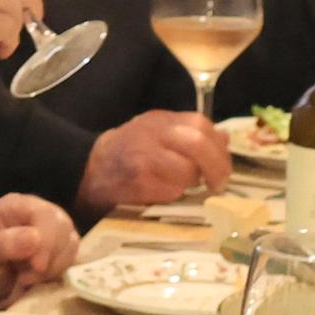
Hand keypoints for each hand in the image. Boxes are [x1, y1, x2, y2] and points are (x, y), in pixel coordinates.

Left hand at [0, 192, 78, 307]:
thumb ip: (2, 246)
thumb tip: (35, 238)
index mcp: (15, 206)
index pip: (44, 214)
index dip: (47, 241)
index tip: (37, 267)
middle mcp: (38, 212)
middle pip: (63, 226)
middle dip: (49, 257)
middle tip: (25, 277)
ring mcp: (54, 230)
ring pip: (71, 243)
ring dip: (53, 267)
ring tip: (27, 278)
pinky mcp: (63, 248)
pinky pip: (74, 258)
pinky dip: (59, 273)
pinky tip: (40, 279)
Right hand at [76, 110, 228, 217]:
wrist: (90, 169)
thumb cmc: (131, 153)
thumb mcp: (159, 134)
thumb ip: (191, 134)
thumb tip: (224, 139)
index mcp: (161, 120)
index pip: (201, 125)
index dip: (218, 147)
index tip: (223, 165)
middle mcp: (153, 133)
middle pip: (197, 143)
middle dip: (216, 166)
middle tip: (219, 183)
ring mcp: (144, 157)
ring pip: (187, 170)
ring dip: (192, 183)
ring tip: (185, 186)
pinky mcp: (138, 181)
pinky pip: (170, 190)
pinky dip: (175, 194)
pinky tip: (166, 193)